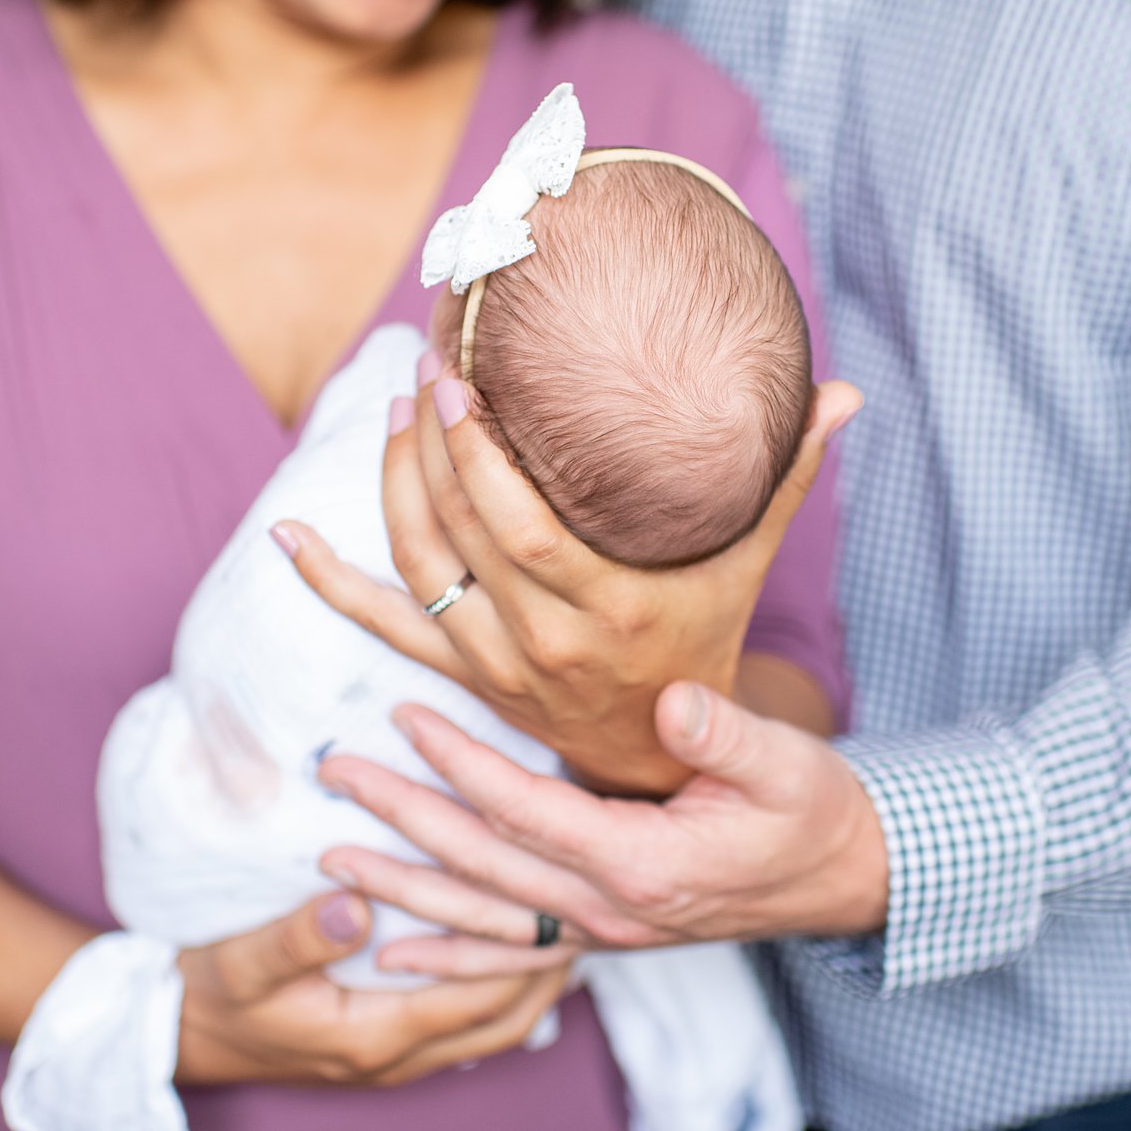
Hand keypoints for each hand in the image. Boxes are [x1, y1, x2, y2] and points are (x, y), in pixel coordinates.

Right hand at [173, 890, 570, 1087]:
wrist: (177, 1036)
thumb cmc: (212, 995)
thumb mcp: (244, 961)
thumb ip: (299, 935)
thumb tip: (355, 903)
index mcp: (377, 1036)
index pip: (480, 995)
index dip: (527, 951)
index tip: (567, 901)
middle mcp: (399, 1057)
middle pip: (506, 1021)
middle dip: (550, 971)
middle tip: (592, 913)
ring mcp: (395, 1058)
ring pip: (492, 1028)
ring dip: (530, 982)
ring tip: (566, 926)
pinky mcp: (386, 1046)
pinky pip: (464, 1023)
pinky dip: (496, 989)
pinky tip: (507, 947)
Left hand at [274, 357, 860, 794]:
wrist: (666, 761)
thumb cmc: (708, 640)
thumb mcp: (746, 565)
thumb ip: (785, 479)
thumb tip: (842, 392)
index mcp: (611, 615)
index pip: (519, 526)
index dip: (475, 453)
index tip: (457, 382)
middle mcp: (541, 647)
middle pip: (459, 537)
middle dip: (429, 446)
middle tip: (424, 369)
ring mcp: (491, 667)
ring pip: (416, 570)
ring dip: (390, 488)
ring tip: (393, 414)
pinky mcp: (461, 675)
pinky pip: (382, 625)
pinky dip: (330, 582)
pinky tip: (287, 536)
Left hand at [315, 682, 889, 976]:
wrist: (842, 878)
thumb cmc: (812, 810)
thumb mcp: (784, 763)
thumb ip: (725, 736)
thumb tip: (671, 701)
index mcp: (643, 862)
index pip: (525, 809)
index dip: (460, 762)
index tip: (405, 713)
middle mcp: (611, 910)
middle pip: (483, 864)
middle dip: (403, 818)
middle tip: (336, 774)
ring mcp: (604, 933)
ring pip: (481, 919)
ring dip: (403, 889)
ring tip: (332, 860)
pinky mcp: (604, 937)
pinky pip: (511, 959)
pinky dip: (448, 959)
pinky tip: (393, 952)